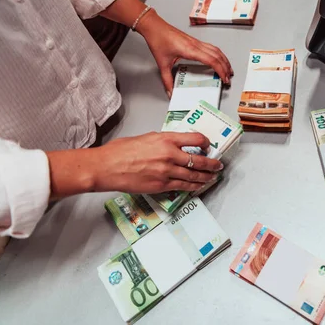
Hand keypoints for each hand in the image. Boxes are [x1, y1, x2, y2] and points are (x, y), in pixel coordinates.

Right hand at [91, 132, 223, 193]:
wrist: (107, 167)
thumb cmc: (121, 151)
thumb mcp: (146, 138)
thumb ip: (163, 141)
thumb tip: (174, 144)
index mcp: (166, 139)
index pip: (196, 139)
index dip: (206, 142)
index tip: (208, 145)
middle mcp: (170, 155)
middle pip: (199, 160)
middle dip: (212, 163)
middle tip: (218, 164)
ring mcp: (167, 171)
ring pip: (194, 175)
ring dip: (206, 176)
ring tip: (213, 176)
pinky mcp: (161, 185)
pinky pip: (183, 186)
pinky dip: (193, 186)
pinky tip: (198, 185)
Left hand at [137, 10, 233, 97]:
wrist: (154, 27)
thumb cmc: (158, 40)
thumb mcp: (162, 64)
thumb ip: (167, 80)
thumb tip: (170, 92)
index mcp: (190, 50)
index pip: (212, 61)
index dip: (221, 70)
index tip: (224, 79)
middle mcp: (196, 45)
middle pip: (217, 56)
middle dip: (225, 68)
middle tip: (228, 78)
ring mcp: (196, 42)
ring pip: (216, 50)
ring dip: (224, 60)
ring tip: (228, 69)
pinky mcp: (195, 41)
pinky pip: (211, 47)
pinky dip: (218, 54)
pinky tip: (219, 59)